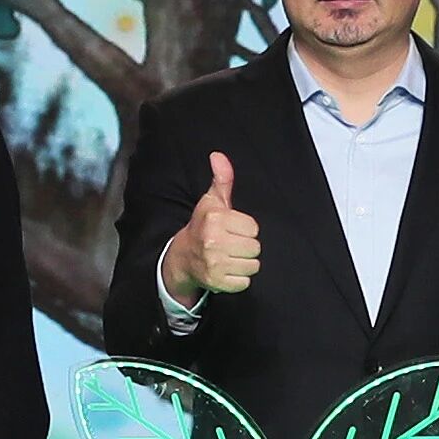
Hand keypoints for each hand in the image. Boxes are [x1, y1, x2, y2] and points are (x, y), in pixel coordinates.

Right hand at [165, 152, 263, 303]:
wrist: (182, 257)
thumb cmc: (203, 226)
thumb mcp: (212, 201)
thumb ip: (222, 179)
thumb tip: (218, 155)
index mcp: (215, 219)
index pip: (253, 228)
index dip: (246, 229)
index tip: (233, 229)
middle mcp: (213, 241)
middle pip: (255, 247)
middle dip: (246, 246)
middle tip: (232, 244)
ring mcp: (214, 263)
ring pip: (253, 265)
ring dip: (244, 263)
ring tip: (230, 257)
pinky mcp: (217, 282)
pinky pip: (245, 282)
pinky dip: (239, 279)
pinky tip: (227, 270)